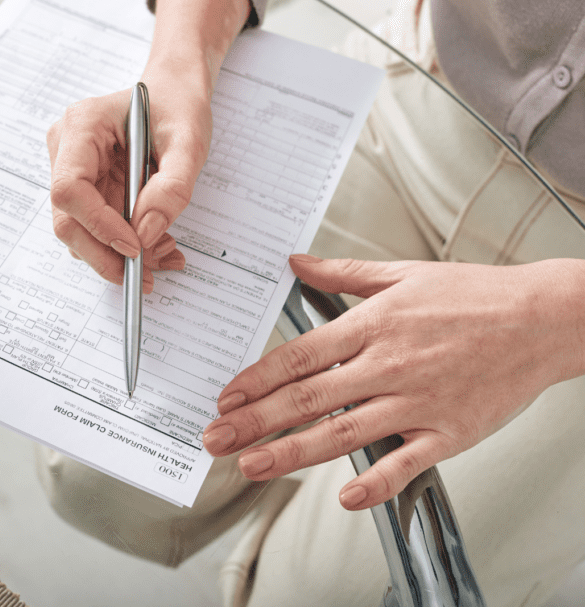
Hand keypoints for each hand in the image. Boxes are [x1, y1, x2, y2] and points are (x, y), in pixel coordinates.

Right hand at [47, 74, 209, 291]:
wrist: (173, 94)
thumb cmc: (177, 105)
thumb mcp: (188, 141)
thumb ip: (172, 187)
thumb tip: (146, 232)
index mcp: (82, 125)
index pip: (69, 188)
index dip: (98, 225)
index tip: (134, 246)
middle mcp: (66, 149)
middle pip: (67, 218)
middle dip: (104, 253)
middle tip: (144, 274)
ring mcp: (71, 171)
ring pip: (79, 231)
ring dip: (116, 254)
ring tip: (164, 254)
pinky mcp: (85, 189)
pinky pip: (95, 228)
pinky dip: (123, 246)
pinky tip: (155, 244)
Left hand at [202, 255, 584, 509]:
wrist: (544, 318)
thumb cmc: (475, 295)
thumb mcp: (402, 273)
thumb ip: (342, 273)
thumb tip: (295, 263)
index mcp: (372, 325)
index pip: (299, 356)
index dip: (256, 378)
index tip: (226, 396)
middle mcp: (387, 365)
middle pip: (307, 398)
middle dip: (254, 420)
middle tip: (216, 438)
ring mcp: (417, 401)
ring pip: (342, 433)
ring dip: (291, 452)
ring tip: (251, 466)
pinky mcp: (449, 432)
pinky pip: (406, 462)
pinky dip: (375, 482)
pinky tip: (345, 497)